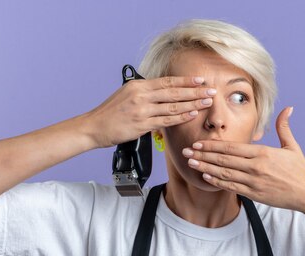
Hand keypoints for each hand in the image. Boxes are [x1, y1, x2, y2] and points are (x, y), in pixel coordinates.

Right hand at [85, 76, 215, 148]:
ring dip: (192, 104)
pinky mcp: (142, 125)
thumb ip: (144, 93)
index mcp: (138, 86)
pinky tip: (192, 114)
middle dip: (195, 91)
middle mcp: (141, 95)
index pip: (167, 81)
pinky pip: (166, 120)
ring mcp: (142, 110)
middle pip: (174, 92)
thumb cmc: (110, 113)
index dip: (186, 80)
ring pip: (173, 106)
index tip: (200, 80)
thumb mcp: (126, 95)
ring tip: (206, 102)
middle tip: (211, 90)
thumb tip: (161, 92)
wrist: (94, 127)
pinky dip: (181, 117)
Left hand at [182, 107, 304, 211]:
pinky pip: (231, 187)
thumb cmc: (300, 170)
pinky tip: (206, 177)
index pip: (231, 147)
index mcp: (262, 153)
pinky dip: (217, 182)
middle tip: (186, 151)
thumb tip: (288, 108)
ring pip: (224, 174)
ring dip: (205, 168)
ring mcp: (253, 182)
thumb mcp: (292, 146)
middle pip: (223, 160)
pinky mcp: (254, 194)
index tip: (198, 143)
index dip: (212, 145)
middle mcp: (255, 167)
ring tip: (191, 163)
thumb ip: (284, 127)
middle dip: (202, 155)